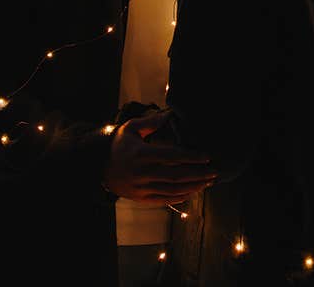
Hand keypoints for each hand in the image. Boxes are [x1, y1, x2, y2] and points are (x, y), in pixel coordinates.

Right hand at [102, 110, 216, 204]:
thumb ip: (151, 122)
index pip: (171, 156)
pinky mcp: (141, 198)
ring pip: (172, 190)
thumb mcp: (131, 128)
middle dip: (198, 174)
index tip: (206, 156)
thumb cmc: (119, 144)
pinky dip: (181, 197)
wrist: (99, 167)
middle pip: (176, 176)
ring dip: (193, 187)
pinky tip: (193, 191)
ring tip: (208, 182)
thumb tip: (169, 114)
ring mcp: (141, 187)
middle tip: (214, 172)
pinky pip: (164, 200)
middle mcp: (141, 172)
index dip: (191, 157)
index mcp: (140, 154)